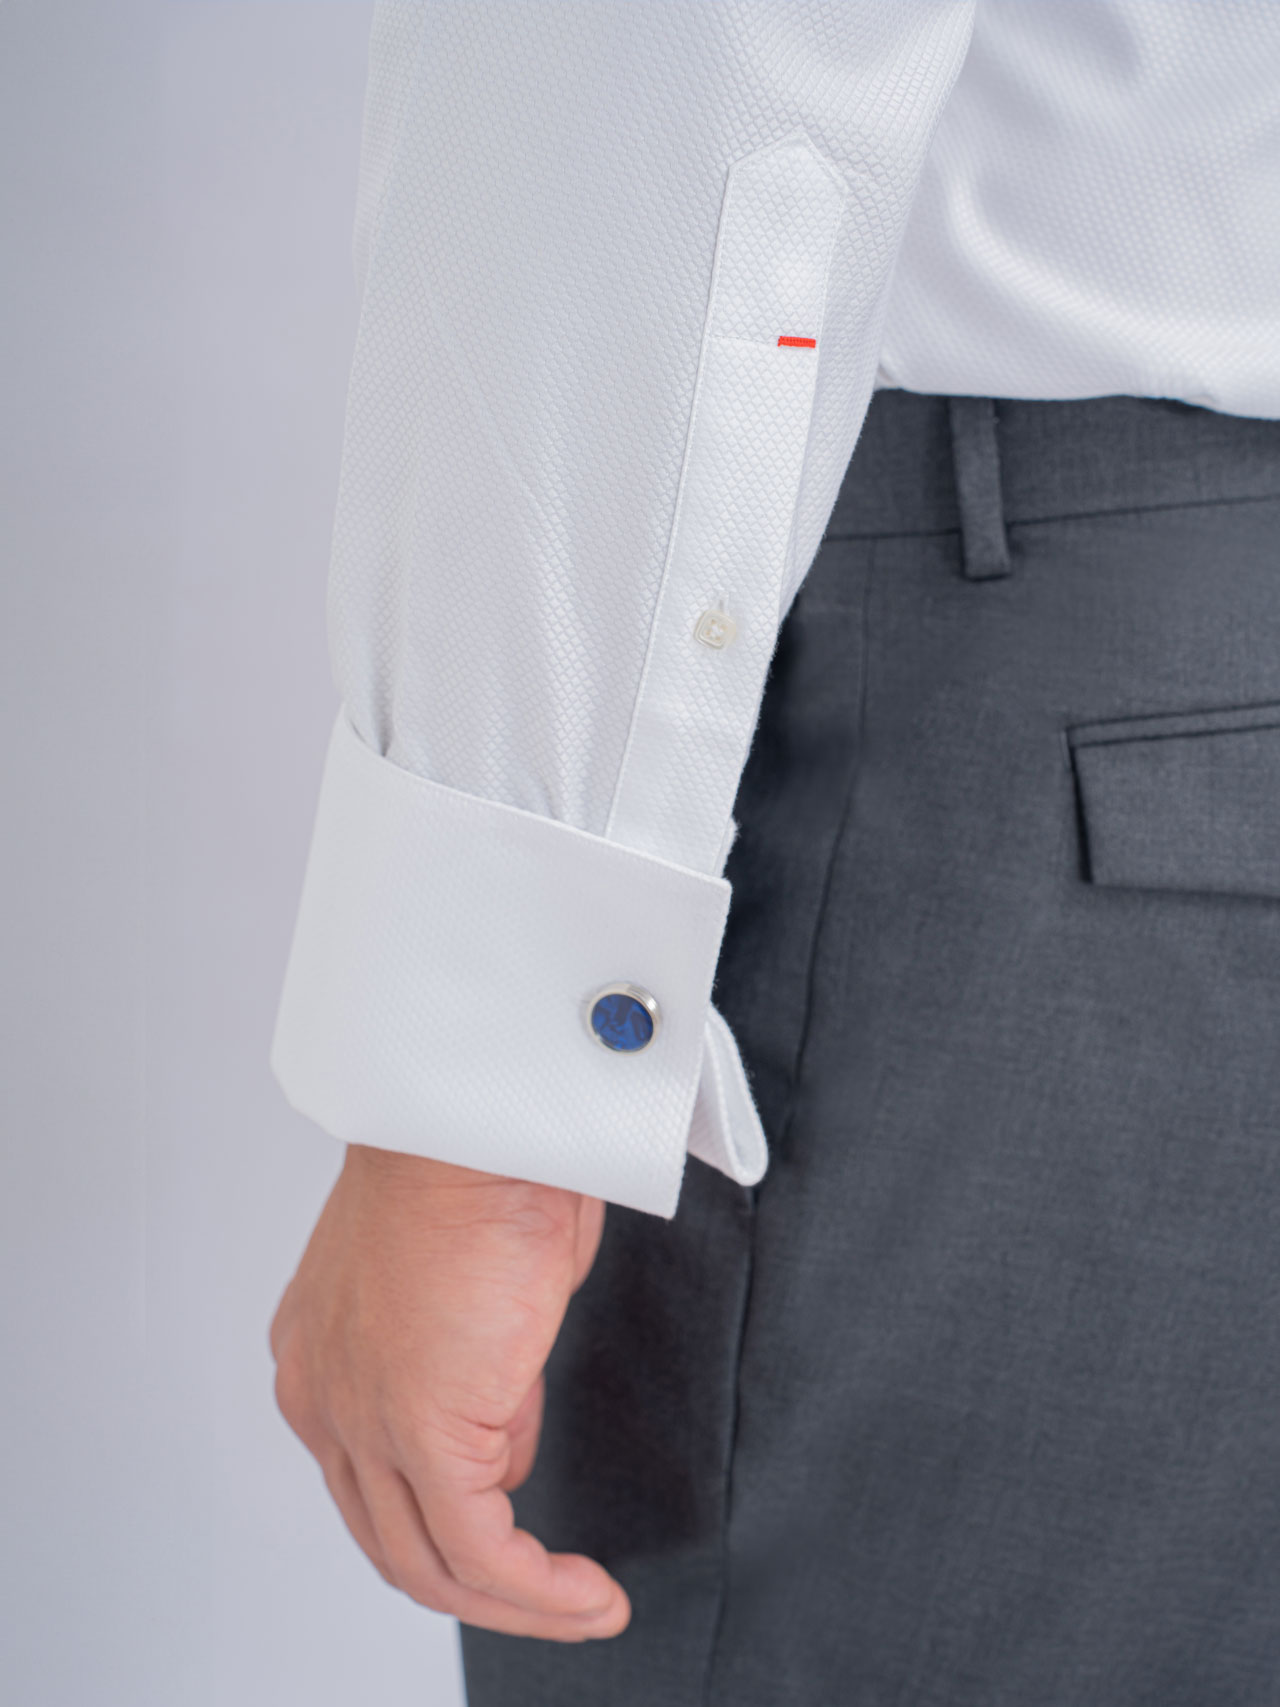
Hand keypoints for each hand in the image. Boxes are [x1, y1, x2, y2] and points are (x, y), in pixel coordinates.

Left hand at [269, 1144, 628, 1640]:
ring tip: (586, 1607)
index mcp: (323, 1349)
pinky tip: (588, 1594)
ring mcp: (362, 1418)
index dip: (452, 1509)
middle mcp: (323, 1393)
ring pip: (429, 1562)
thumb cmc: (484, 1155)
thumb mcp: (475, 1277)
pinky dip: (539, 1591)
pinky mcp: (422, 1431)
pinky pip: (480, 1551)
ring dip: (518, 1603)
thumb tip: (507, 1430)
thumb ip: (476, 1362)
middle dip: (478, 1579)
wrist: (480, 1113)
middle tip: (555, 1595)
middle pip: (389, 1536)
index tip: (523, 1516)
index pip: (374, 1474)